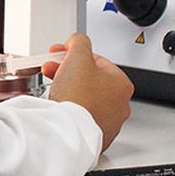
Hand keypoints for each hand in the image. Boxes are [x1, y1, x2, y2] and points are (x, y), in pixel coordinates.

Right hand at [45, 33, 132, 150]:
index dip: (73, 55)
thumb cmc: (78, 97)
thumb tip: (77, 40)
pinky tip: (60, 107)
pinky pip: (81, 116)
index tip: (60, 55)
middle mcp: (120, 104)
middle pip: (90, 80)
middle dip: (68, 72)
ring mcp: (109, 121)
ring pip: (85, 98)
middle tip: (52, 71)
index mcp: (122, 83)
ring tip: (54, 91)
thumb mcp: (78, 56)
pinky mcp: (95, 135)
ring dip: (69, 91)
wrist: (69, 130)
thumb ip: (79, 41)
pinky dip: (70, 110)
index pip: (96, 60)